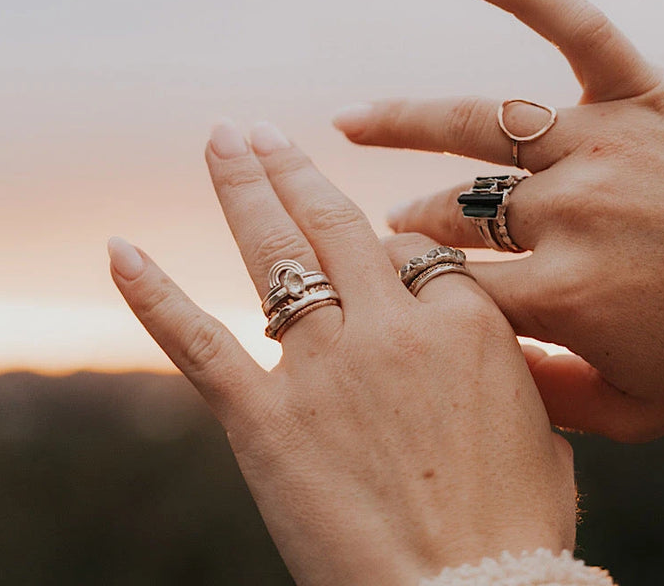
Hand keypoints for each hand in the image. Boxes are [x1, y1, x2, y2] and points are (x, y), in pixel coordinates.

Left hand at [108, 121, 577, 584]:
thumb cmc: (517, 531)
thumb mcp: (545, 428)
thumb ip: (510, 368)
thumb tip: (489, 345)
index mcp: (466, 324)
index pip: (411, 251)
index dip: (387, 246)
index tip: (373, 251)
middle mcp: (391, 329)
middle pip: (337, 223)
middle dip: (296, 169)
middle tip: (262, 132)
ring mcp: (324, 369)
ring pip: (276, 255)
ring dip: (243, 190)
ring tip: (224, 140)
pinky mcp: (265, 421)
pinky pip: (199, 342)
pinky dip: (153, 294)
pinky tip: (119, 248)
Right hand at [335, 0, 663, 441]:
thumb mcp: (643, 411)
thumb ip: (547, 402)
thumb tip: (476, 375)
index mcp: (563, 296)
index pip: (445, 291)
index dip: (400, 296)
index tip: (376, 299)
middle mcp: (569, 212)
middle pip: (451, 214)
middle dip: (406, 228)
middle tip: (385, 230)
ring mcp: (604, 143)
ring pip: (476, 122)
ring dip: (402, 121)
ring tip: (349, 122)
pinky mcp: (645, 93)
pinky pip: (574, 26)